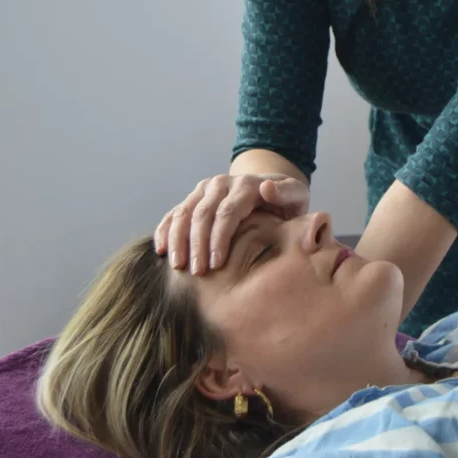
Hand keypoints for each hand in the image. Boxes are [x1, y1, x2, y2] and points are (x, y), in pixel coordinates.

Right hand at [154, 174, 309, 273]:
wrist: (271, 188)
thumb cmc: (287, 202)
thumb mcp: (296, 196)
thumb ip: (286, 194)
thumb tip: (267, 188)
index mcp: (246, 185)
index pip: (227, 213)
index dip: (219, 239)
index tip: (216, 265)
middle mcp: (221, 184)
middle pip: (202, 214)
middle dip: (197, 244)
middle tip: (196, 273)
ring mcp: (204, 189)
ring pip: (184, 212)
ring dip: (178, 239)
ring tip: (177, 265)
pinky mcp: (194, 197)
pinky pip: (175, 212)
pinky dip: (165, 229)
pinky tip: (161, 249)